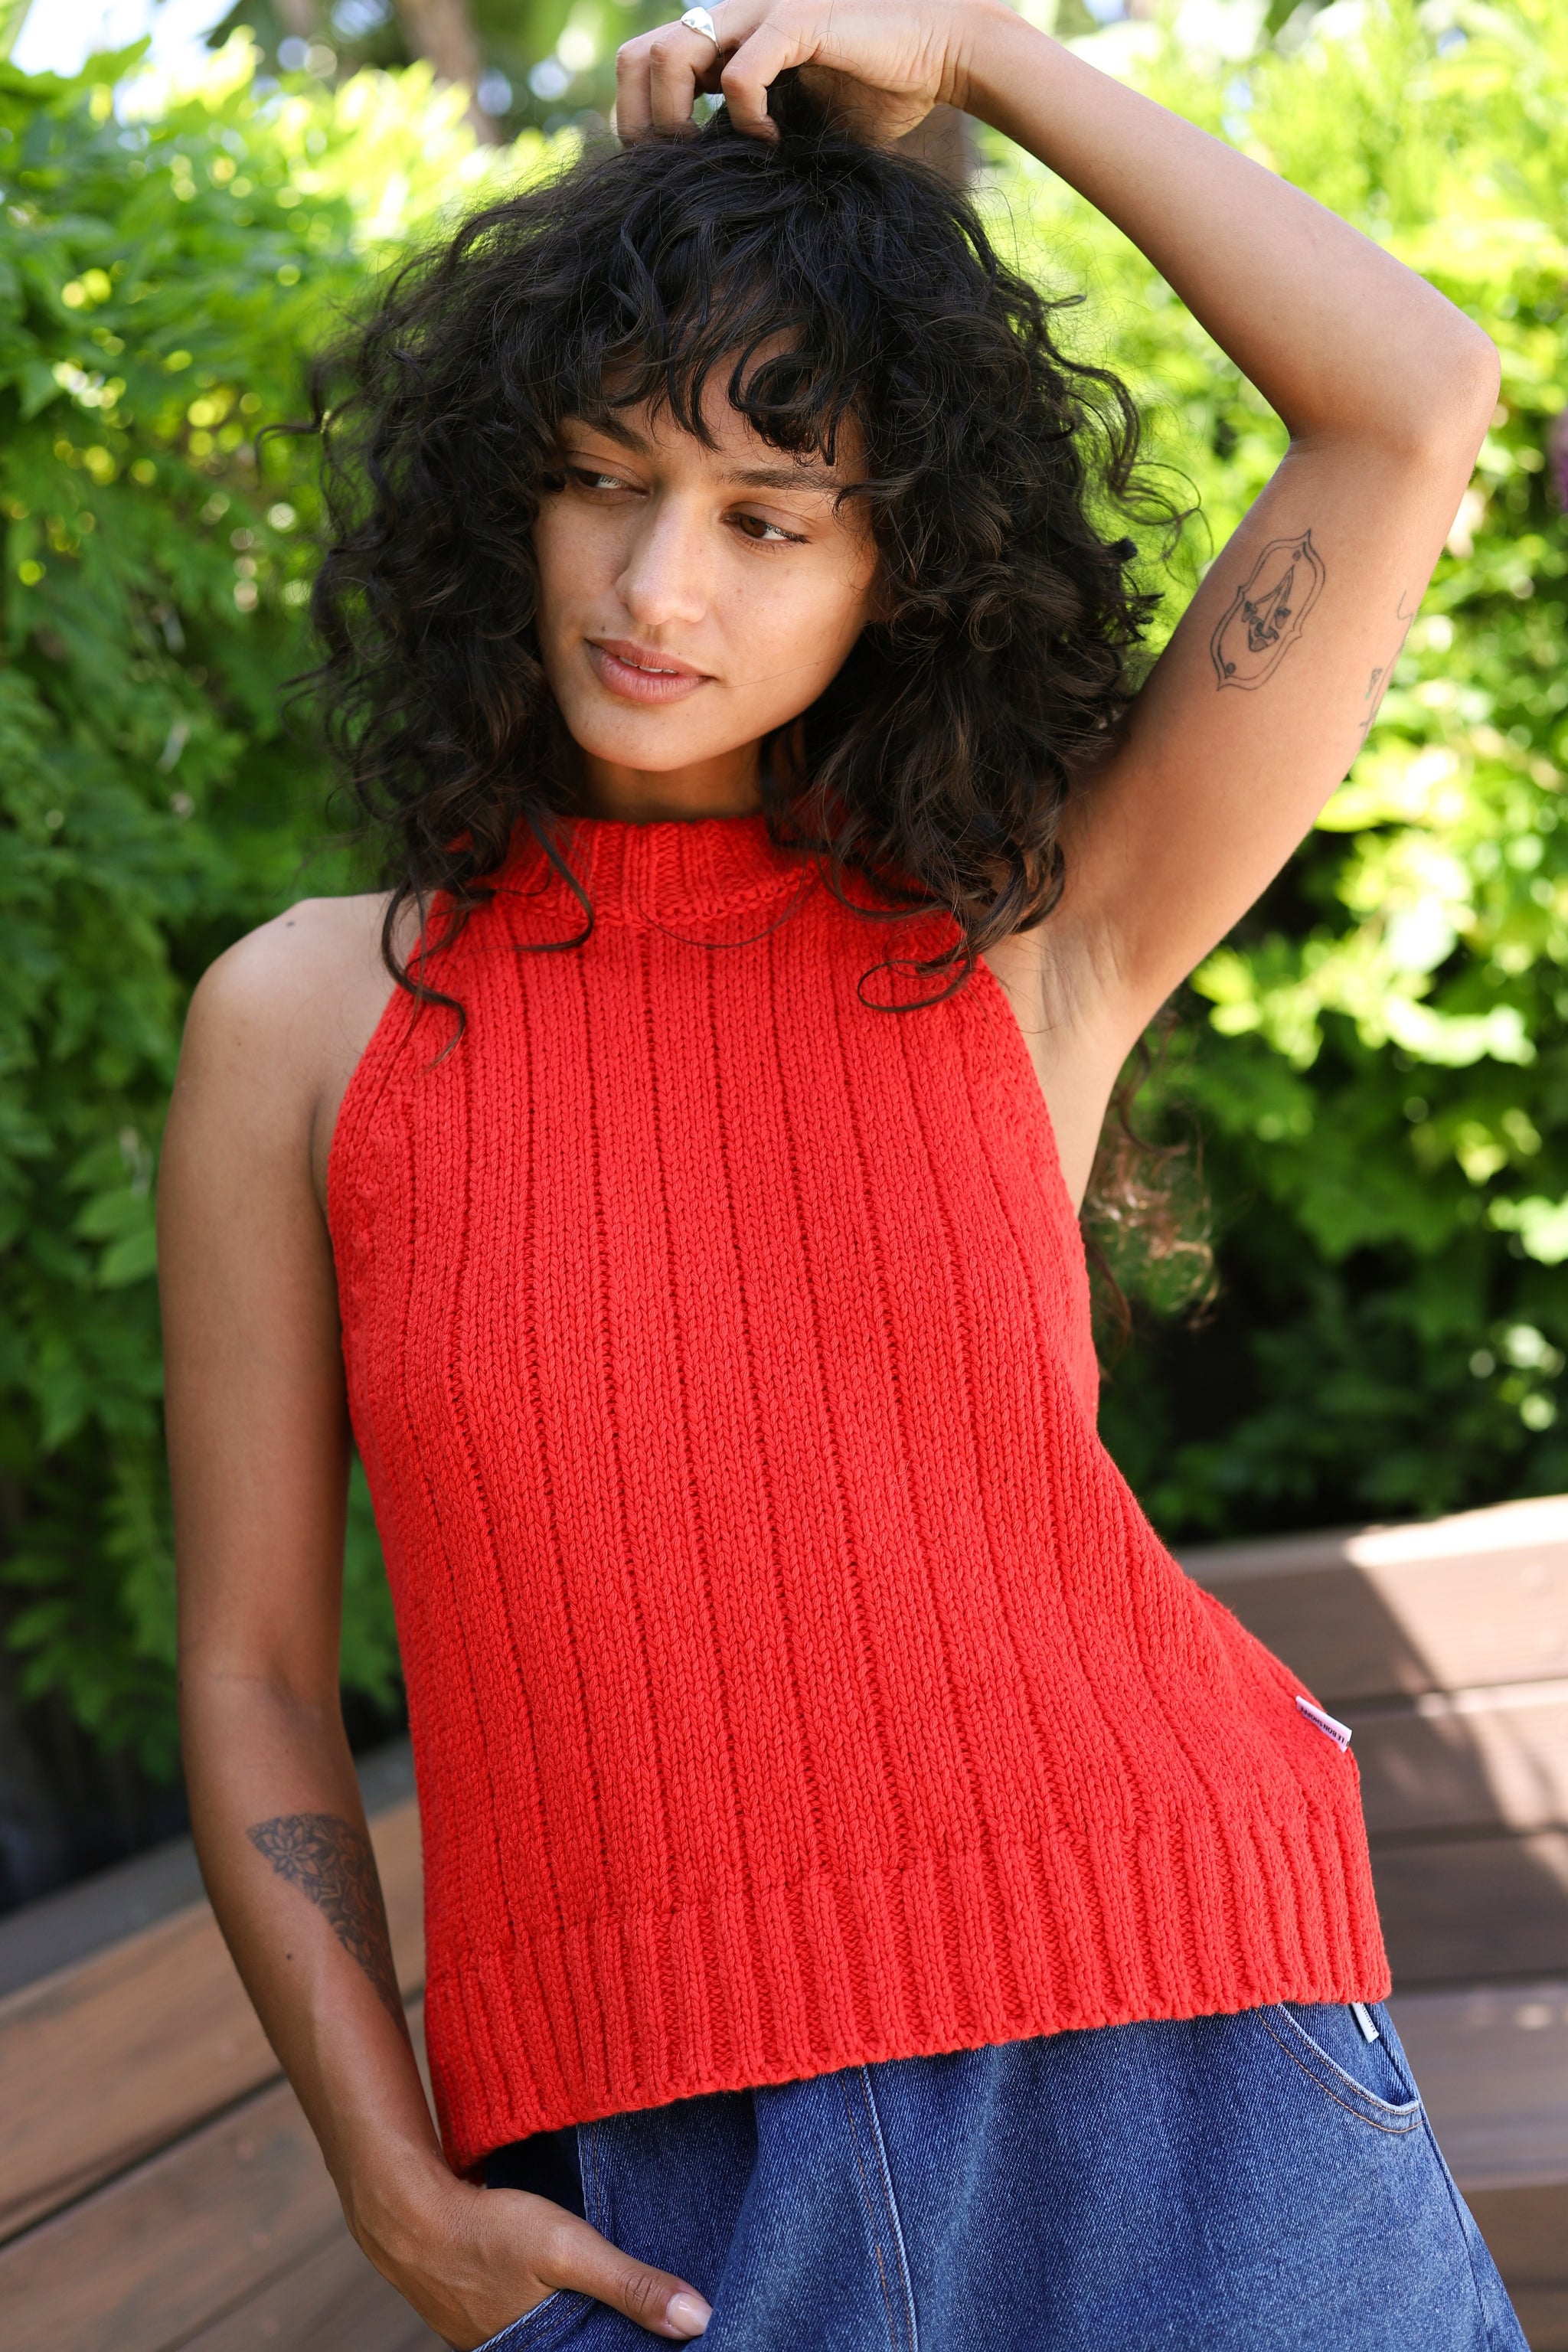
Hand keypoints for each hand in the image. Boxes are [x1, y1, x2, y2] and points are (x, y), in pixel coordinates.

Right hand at [355, 2155, 712, 2345]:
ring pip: (562, 2334)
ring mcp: (500, 2340)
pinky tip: (574, 2279)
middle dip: (618, 2331)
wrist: (409, 2212)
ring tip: (622, 2292)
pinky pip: (538, 2318)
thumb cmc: (488, 2231)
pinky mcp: (487, 2315)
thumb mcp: (569, 2250)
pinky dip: (560, 2303)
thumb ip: (631, 2285)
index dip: (640, 2347)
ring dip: (589, 2316)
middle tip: (657, 2307)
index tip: (679, 2334)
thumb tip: (698, 2320)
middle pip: (586, 2347)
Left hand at [614, 0, 1017, 147]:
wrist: (944, 53)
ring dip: (679, 116)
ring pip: (672, 54)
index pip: (644, 66)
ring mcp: (762, 12)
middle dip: (640, 121)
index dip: (637, 120)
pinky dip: (745, 116)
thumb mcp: (803, 125)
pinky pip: (740, 72)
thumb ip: (757, 143)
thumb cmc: (882, 92)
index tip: (664, 168)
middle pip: (637, 56)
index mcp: (729, 38)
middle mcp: (735, 17)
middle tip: (674, 167)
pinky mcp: (797, 20)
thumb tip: (719, 202)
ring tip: (710, 153)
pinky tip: (771, 141)